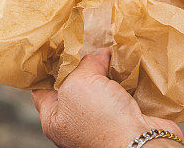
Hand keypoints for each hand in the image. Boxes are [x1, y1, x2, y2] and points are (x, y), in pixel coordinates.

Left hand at [32, 49, 183, 147]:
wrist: (140, 142)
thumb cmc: (102, 121)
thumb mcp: (79, 83)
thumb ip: (83, 65)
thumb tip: (97, 56)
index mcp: (54, 119)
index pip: (42, 90)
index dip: (48, 68)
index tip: (54, 49)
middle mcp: (74, 122)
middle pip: (73, 86)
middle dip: (80, 65)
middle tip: (85, 45)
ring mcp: (98, 121)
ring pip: (98, 89)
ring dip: (104, 71)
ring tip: (106, 50)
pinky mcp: (121, 119)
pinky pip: (118, 94)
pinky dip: (122, 80)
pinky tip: (123, 64)